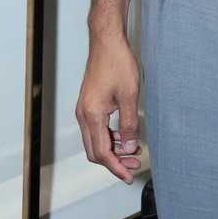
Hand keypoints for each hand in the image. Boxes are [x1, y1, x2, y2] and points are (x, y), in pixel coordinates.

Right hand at [75, 34, 142, 184]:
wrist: (107, 41)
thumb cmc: (117, 63)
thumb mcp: (129, 95)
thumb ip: (129, 124)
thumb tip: (129, 147)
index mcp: (92, 115)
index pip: (102, 152)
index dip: (116, 167)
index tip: (128, 176)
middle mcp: (83, 115)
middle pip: (95, 151)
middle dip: (114, 161)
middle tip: (134, 165)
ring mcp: (84, 109)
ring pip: (95, 140)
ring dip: (113, 149)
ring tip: (133, 151)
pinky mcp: (89, 103)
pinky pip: (97, 128)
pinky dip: (110, 136)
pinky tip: (125, 135)